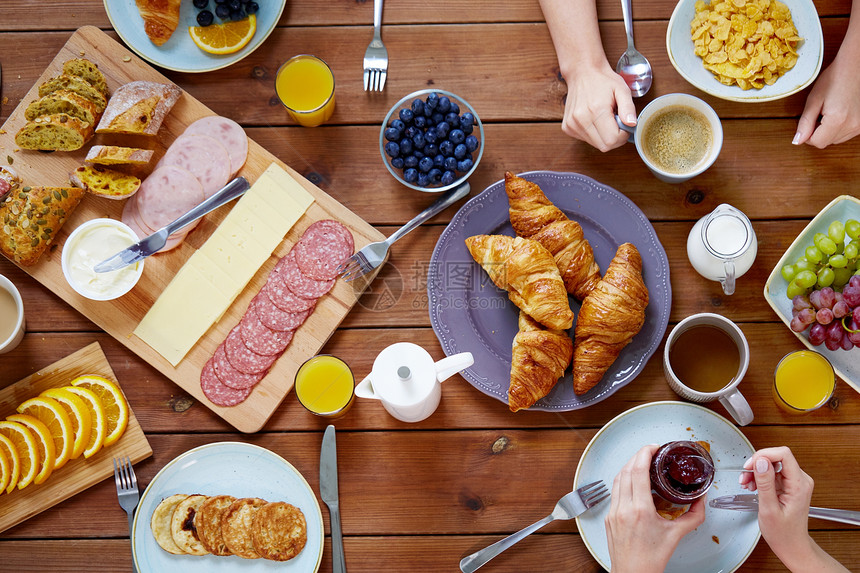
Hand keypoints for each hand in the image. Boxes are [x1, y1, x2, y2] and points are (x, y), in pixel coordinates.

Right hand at [562, 62, 636, 151]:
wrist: (582, 73)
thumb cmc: (603, 81)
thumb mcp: (621, 89)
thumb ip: (628, 108)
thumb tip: (632, 124)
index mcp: (596, 110)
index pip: (612, 140)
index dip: (623, 136)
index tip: (623, 124)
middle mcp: (581, 119)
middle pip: (604, 146)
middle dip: (614, 138)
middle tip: (615, 121)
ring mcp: (572, 125)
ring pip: (595, 145)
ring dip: (603, 135)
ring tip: (604, 118)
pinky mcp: (567, 127)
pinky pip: (585, 140)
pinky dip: (593, 133)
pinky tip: (593, 119)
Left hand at [606, 445, 705, 572]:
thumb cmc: (651, 559)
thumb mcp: (677, 535)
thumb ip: (693, 515)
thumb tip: (701, 499)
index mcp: (639, 510)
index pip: (637, 471)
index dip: (644, 453)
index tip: (653, 447)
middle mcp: (623, 509)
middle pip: (625, 470)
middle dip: (637, 456)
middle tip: (650, 452)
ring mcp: (613, 512)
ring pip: (617, 479)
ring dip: (628, 467)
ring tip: (642, 463)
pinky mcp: (608, 517)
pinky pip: (614, 492)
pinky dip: (623, 481)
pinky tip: (633, 482)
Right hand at [738, 447, 814, 562]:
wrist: (791, 545)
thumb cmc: (783, 533)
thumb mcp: (769, 509)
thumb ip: (765, 483)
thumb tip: (760, 462)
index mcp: (799, 485)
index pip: (783, 454)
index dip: (763, 455)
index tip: (750, 465)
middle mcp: (800, 480)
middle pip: (777, 457)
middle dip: (757, 464)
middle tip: (745, 476)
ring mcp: (795, 482)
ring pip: (772, 464)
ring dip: (756, 471)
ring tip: (746, 483)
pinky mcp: (789, 485)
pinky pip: (772, 472)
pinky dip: (760, 477)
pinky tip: (753, 486)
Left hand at [794, 55, 859, 147]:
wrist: (855, 65)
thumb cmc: (835, 78)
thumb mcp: (814, 100)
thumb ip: (805, 123)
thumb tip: (797, 141)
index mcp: (837, 120)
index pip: (817, 142)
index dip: (808, 135)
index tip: (807, 122)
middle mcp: (852, 125)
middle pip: (828, 142)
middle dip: (818, 132)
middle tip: (819, 113)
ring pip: (838, 139)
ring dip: (830, 130)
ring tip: (830, 110)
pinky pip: (848, 132)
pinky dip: (841, 127)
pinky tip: (839, 112)